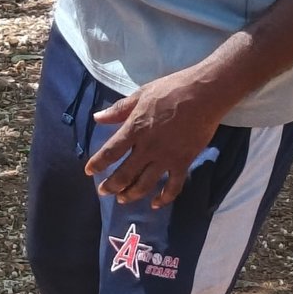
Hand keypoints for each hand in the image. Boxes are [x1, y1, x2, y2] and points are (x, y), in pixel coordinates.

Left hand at [84, 68, 225, 207]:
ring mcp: (166, 158)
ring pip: (145, 184)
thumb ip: (119, 109)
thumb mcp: (141, 94)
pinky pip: (173, 187)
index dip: (98, 163)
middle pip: (125, 173)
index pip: (111, 152)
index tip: (89, 171)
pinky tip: (155, 204)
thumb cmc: (171, 90)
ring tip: (122, 200)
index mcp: (135, 129)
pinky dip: (164, 198)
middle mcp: (148, 148)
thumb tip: (97, 118)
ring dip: (131, 194)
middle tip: (103, 192)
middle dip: (111, 186)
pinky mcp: (183, 162)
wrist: (203, 95)